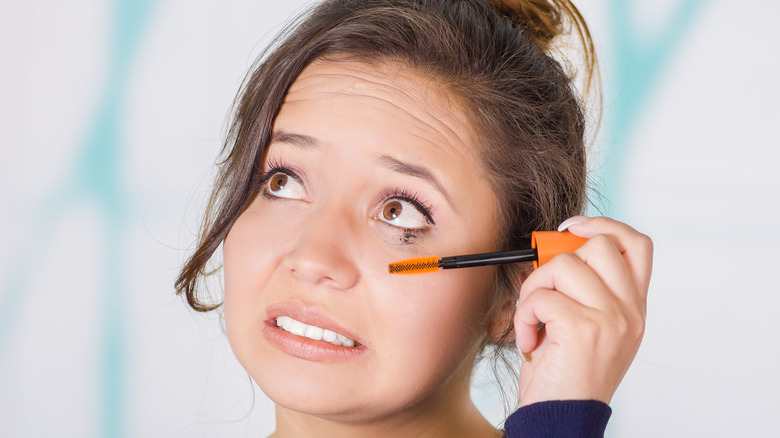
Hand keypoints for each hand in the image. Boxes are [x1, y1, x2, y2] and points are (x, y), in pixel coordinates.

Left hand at [513, 216, 652, 405]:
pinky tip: (530, 340)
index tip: (571, 229)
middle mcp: (631, 312)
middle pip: (598, 244)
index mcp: (634, 308)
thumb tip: (553, 245)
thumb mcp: (584, 326)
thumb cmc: (564, 374)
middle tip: (542, 290)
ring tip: (532, 320)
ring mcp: (611, 319)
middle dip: (557, 259)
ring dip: (534, 289)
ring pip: (563, 264)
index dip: (604, 225)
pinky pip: (540, 296)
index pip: (637, 244)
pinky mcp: (584, 329)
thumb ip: (582, 288)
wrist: (561, 420)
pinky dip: (523, 315)